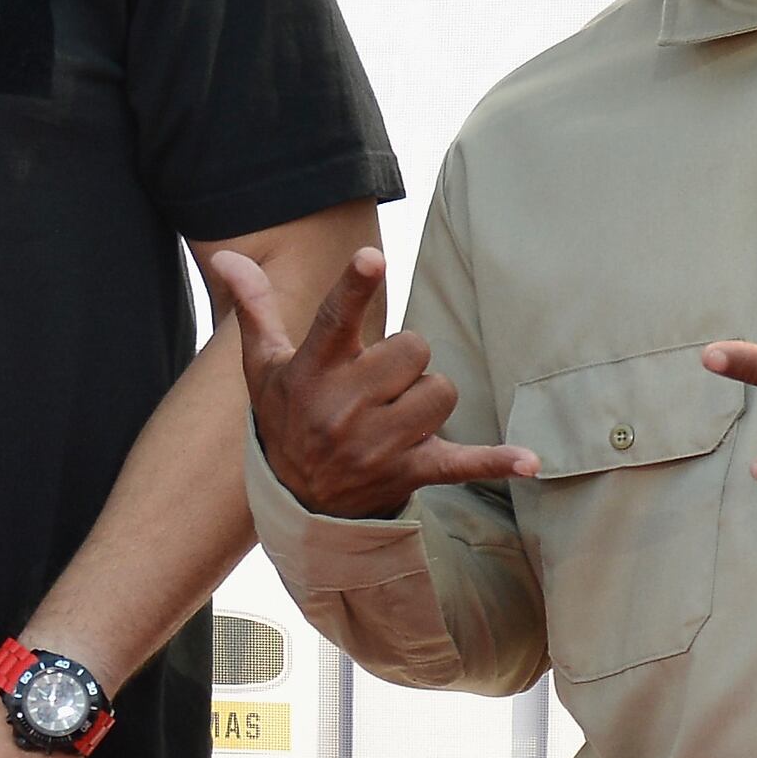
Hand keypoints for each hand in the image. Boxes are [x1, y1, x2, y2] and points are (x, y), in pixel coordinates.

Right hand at [206, 246, 536, 521]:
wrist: (300, 502)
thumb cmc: (289, 418)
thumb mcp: (265, 367)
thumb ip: (255, 307)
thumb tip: (228, 255)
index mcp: (312, 373)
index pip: (335, 320)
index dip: (356, 287)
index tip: (371, 259)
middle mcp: (344, 410)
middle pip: (413, 348)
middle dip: (405, 359)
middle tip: (377, 383)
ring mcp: (380, 445)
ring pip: (440, 391)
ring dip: (427, 397)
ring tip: (395, 416)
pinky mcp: (412, 472)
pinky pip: (463, 462)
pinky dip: (496, 462)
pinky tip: (528, 461)